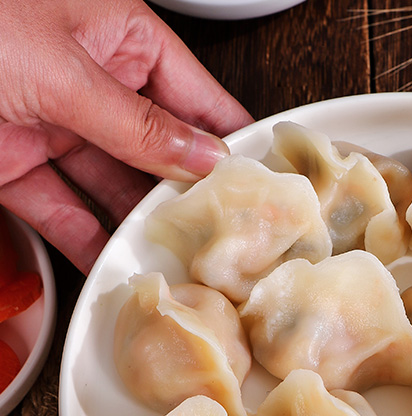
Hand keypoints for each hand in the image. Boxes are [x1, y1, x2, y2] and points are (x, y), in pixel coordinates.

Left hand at [0, 0, 253, 272]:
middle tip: (226, 236)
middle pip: (161, 149)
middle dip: (189, 194)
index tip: (265, 180)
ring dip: (142, 225)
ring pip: (116, 187)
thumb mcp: (60, 68)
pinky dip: (89, 239)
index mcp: (115, 35)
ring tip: (180, 261)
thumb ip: (138, 123)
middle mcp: (91, 82)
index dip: (231, 137)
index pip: (196, 93)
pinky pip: (67, 210)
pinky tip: (118, 262)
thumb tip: (204, 156)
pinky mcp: (18, 165)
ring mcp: (55, 126)